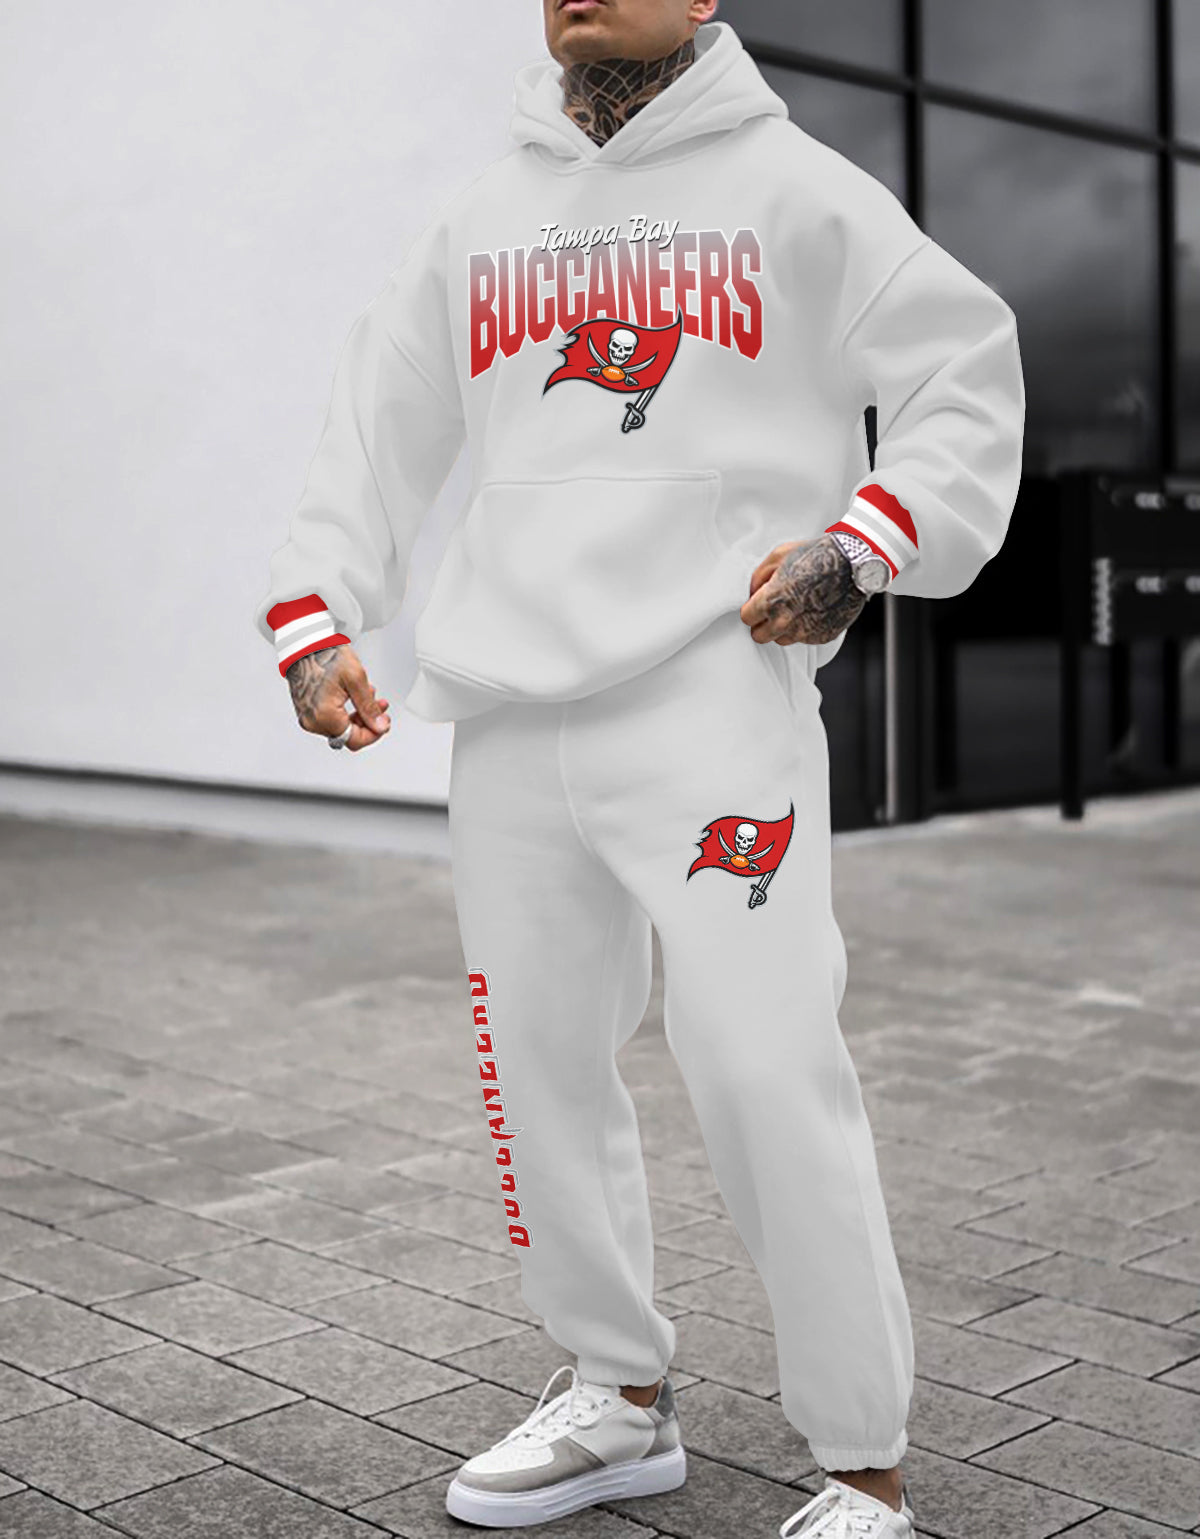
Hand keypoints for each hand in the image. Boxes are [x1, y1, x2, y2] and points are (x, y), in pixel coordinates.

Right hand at [285, 644, 391, 750]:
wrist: (305, 645)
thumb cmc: (325, 655)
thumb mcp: (356, 679)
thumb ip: (369, 707)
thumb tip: (379, 726)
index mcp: (324, 715)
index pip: (355, 740)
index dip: (374, 733)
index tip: (383, 723)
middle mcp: (313, 721)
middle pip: (348, 735)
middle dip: (367, 722)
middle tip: (380, 706)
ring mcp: (308, 718)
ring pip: (340, 728)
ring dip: (357, 716)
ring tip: (368, 696)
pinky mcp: (307, 712)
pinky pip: (329, 720)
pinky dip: (344, 712)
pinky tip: (353, 697)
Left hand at [740, 532, 866, 644]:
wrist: (853, 564)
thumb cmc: (817, 555)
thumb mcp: (779, 555)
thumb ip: (758, 577)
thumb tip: (752, 593)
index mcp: (771, 601)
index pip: (746, 618)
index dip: (751, 609)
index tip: (758, 604)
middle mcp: (786, 622)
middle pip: (760, 636)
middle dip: (763, 623)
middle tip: (773, 609)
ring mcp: (805, 632)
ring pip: (781, 640)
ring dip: (783, 628)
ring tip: (796, 607)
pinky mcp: (822, 637)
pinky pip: (804, 638)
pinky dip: (805, 628)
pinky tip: (814, 609)